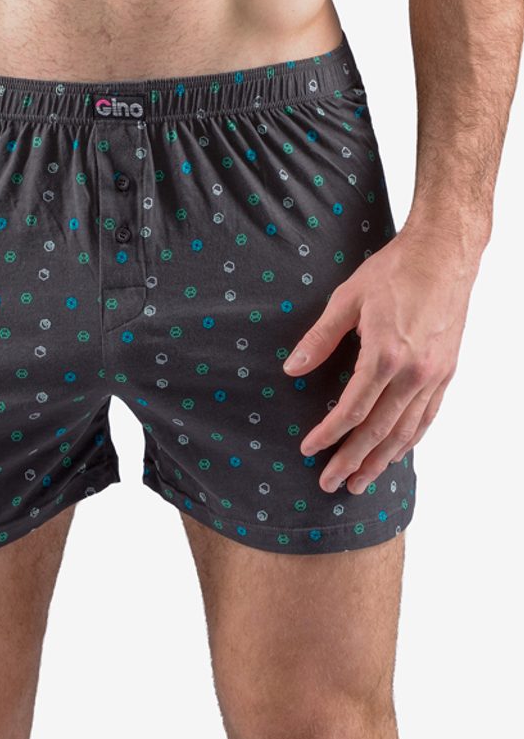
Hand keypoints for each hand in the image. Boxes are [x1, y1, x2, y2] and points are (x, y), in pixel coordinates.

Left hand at [283, 226, 477, 494]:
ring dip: (381, 461)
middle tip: (329, 484)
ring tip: (360, 482)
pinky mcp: (446, 371)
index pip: (353, 409)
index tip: (309, 450)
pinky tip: (395, 454)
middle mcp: (414, 372)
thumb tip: (292, 369)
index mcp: (385, 354)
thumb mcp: (347, 298)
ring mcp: (434, 375)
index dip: (329, 434)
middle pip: (379, 430)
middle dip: (352, 460)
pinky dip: (410, 441)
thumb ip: (320, 338)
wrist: (444, 254)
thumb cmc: (393, 270)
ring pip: (406, 431)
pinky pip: (427, 417)